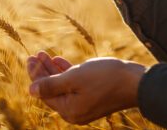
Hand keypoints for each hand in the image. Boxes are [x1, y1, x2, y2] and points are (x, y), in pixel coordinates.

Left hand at [26, 51, 144, 124]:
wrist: (136, 82)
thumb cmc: (105, 78)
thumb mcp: (74, 78)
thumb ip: (51, 84)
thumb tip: (31, 90)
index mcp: (69, 110)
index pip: (45, 93)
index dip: (36, 75)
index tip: (29, 58)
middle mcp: (76, 111)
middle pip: (52, 90)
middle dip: (43, 71)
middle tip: (34, 55)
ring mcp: (85, 105)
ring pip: (63, 86)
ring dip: (53, 70)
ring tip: (44, 54)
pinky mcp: (94, 97)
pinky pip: (75, 85)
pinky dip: (67, 73)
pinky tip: (59, 60)